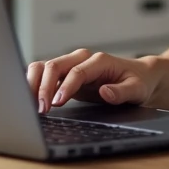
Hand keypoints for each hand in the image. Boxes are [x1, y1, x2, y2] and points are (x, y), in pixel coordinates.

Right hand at [26, 49, 158, 114]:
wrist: (138, 76)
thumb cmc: (138, 82)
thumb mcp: (137, 89)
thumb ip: (122, 92)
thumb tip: (105, 92)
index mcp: (99, 61)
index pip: (76, 71)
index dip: (65, 87)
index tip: (57, 103)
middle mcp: (82, 59)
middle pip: (55, 66)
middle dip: (44, 87)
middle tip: (41, 110)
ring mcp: (71, 65)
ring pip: (44, 67)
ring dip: (34, 84)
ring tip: (32, 106)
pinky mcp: (64, 74)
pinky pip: (43, 74)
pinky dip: (33, 84)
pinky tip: (31, 100)